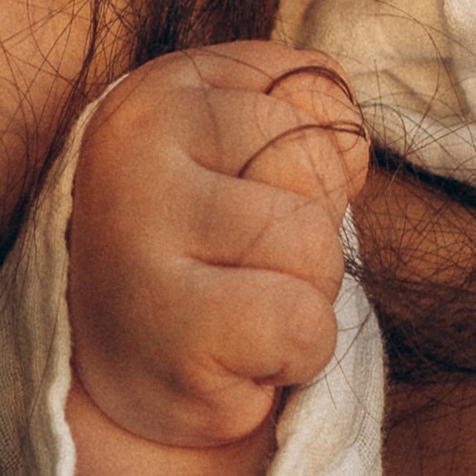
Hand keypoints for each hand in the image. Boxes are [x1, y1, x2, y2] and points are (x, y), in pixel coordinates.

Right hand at [65, 44, 368, 475]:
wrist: (128, 383)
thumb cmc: (202, 262)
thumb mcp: (242, 158)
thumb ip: (301, 113)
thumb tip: (347, 131)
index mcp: (155, 92)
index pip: (317, 93)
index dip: (315, 163)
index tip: (245, 203)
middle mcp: (130, 147)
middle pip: (314, 163)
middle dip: (310, 233)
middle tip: (238, 273)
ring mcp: (137, 233)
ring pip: (314, 245)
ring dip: (304, 298)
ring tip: (236, 315)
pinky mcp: (167, 325)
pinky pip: (304, 322)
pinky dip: (297, 355)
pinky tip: (237, 360)